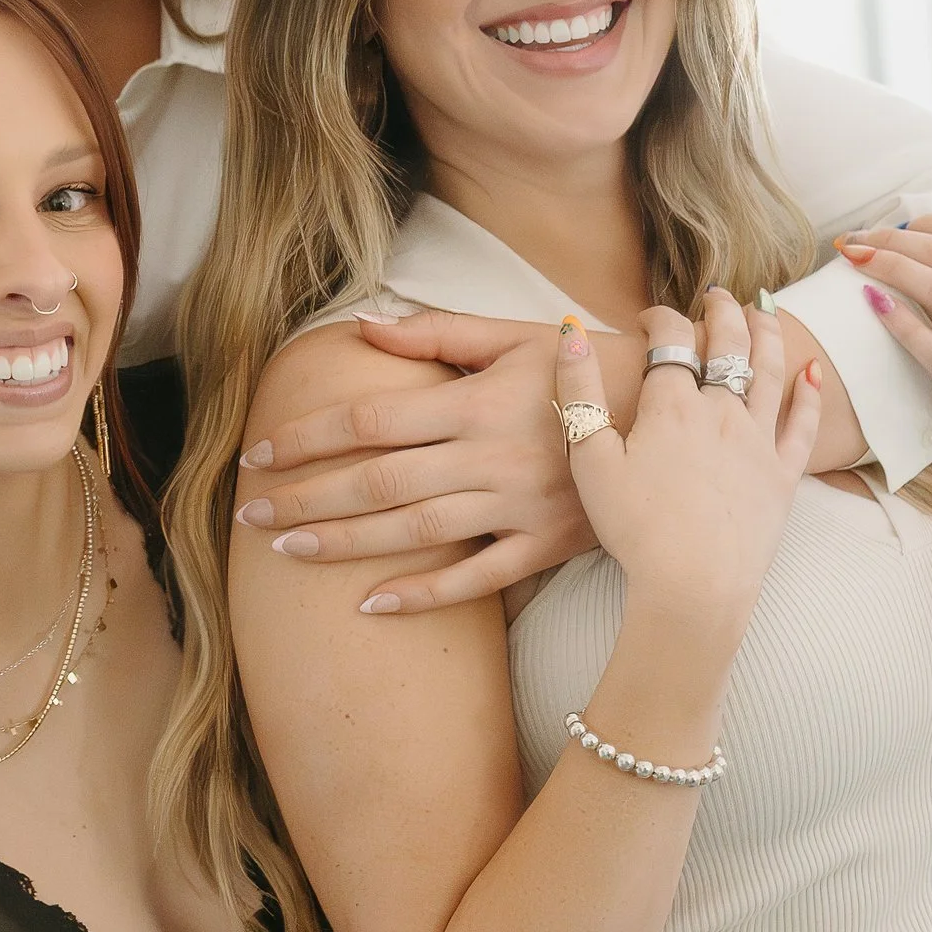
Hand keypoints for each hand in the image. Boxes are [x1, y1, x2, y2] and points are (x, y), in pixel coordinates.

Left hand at [235, 313, 596, 614]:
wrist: (682, 416)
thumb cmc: (590, 364)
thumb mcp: (517, 335)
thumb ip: (436, 332)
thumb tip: (362, 326)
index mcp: (474, 402)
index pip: (371, 420)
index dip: (310, 437)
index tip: (260, 453)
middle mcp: (488, 456)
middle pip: (379, 481)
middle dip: (307, 498)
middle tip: (248, 513)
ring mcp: (518, 504)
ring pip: (415, 531)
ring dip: (345, 543)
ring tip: (287, 552)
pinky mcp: (546, 544)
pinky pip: (478, 578)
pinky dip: (424, 595)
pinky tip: (371, 605)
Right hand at [561, 292, 815, 637]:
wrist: (694, 585)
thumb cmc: (635, 527)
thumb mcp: (589, 458)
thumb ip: (578, 389)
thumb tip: (570, 331)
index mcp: (672, 404)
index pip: (669, 339)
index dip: (658, 318)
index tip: (648, 317)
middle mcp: (722, 410)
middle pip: (728, 342)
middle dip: (720, 311)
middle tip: (715, 295)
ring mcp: (759, 441)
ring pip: (770, 370)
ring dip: (767, 333)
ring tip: (762, 311)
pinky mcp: (784, 474)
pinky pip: (803, 424)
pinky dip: (809, 393)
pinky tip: (813, 372)